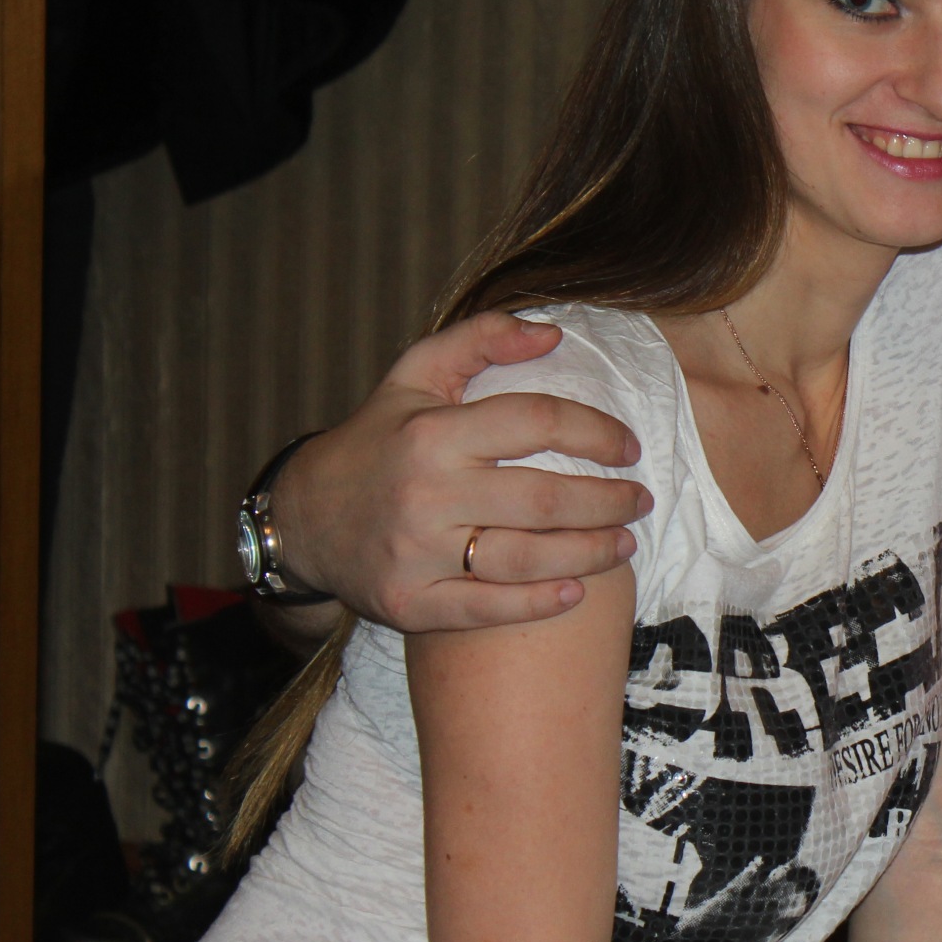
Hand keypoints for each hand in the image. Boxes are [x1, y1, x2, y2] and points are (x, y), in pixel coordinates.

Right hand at [271, 312, 650, 630]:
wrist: (301, 519)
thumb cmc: (377, 441)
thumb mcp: (414, 375)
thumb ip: (480, 340)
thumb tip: (551, 333)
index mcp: (433, 432)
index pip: (537, 421)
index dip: (596, 432)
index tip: (628, 446)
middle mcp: (425, 493)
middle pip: (545, 499)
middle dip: (609, 501)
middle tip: (640, 501)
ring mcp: (415, 554)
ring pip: (526, 559)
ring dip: (590, 554)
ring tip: (623, 544)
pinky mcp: (408, 605)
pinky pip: (487, 609)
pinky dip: (537, 603)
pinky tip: (574, 593)